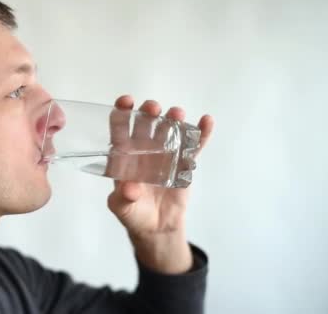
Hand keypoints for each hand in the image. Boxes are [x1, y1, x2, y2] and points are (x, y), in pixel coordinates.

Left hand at [106, 95, 213, 273]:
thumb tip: (130, 188)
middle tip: (153, 108)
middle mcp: (144, 150)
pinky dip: (201, 134)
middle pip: (146, 125)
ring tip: (177, 113)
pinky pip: (194, 146)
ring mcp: (165, 154)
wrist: (156, 226)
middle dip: (149, 113)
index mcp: (124, 155)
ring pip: (170, 131)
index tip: (125, 102)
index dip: (121, 113)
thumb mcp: (122, 208)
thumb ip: (123, 198)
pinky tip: (206, 121)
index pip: (120, 129)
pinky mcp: (184, 163)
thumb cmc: (133, 213)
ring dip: (174, 119)